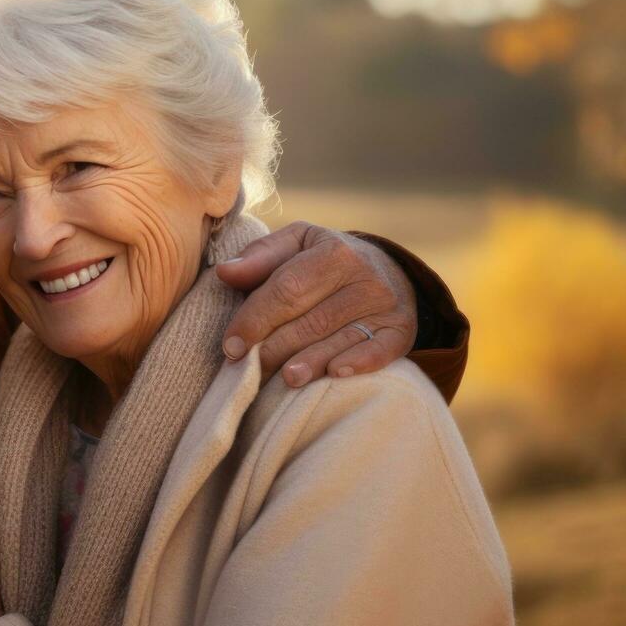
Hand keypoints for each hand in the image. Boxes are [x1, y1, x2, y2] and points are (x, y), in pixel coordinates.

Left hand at [215, 222, 416, 387]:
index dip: (255, 318)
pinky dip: (359, 363)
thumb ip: (260, 257)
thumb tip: (225, 273)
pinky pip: (380, 350)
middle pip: (311, 320)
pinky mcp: (401, 331)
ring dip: (310, 362)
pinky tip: (335, 374)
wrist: (387, 269)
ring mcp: (386, 305)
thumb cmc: (325, 260)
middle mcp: (365, 277)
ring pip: (340, 339)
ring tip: (285, 380)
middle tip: (248, 370)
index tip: (231, 346)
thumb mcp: (296, 245)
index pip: (287, 289)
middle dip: (275, 347)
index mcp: (334, 251)